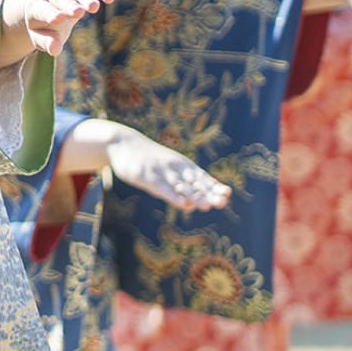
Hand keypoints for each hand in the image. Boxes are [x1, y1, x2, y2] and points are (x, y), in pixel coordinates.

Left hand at [2, 0, 114, 57]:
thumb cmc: (41, 23)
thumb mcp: (39, 35)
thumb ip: (45, 42)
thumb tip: (54, 51)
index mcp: (36, 5)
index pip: (43, 9)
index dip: (50, 14)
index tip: (58, 19)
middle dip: (69, 4)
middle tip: (78, 13)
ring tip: (94, 8)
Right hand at [104, 129, 229, 212]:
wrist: (124, 144)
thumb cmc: (149, 159)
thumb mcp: (167, 167)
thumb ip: (179, 183)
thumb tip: (192, 203)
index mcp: (181, 164)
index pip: (201, 176)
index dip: (213, 186)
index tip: (227, 194)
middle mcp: (174, 167)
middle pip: (194, 182)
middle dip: (208, 193)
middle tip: (222, 203)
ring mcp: (161, 171)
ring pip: (180, 185)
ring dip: (194, 195)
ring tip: (206, 206)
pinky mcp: (147, 177)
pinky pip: (162, 188)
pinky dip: (174, 196)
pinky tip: (183, 204)